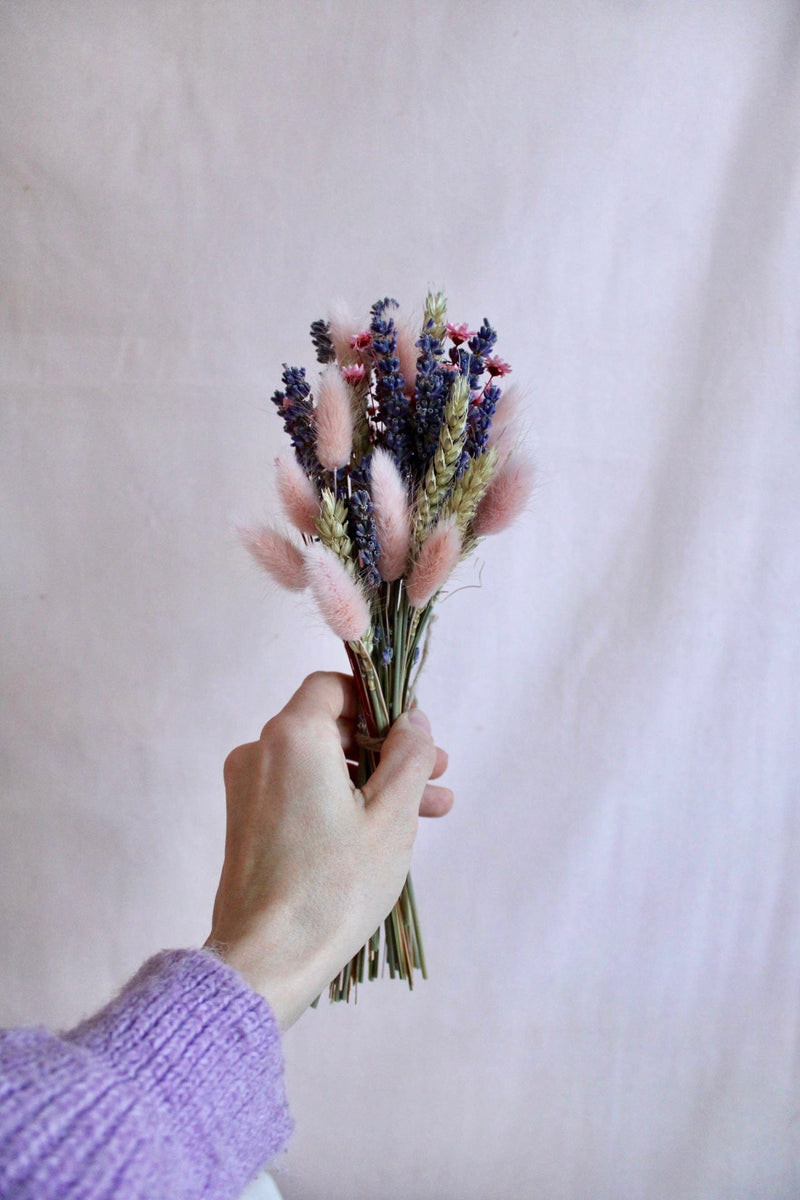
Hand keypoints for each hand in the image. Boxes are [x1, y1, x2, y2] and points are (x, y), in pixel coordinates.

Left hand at [205, 671, 452, 1028]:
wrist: (267, 958)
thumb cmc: (333, 886)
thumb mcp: (392, 815)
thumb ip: (409, 755)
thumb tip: (413, 720)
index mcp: (292, 737)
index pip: (333, 687)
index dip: (377, 701)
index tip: (413, 731)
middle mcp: (260, 752)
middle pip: (331, 727)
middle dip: (386, 749)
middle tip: (435, 775)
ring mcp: (248, 788)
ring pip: (320, 764)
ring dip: (371, 779)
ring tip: (426, 810)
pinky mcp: (247, 821)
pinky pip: (300, 792)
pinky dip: (340, 800)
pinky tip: (383, 831)